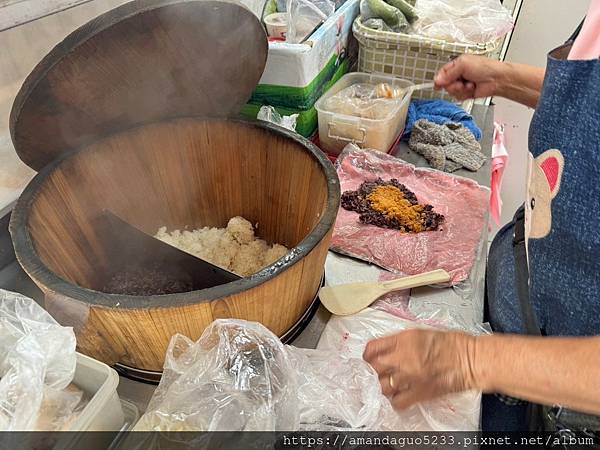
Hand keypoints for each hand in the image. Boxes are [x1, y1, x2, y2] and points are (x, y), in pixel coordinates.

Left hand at [363, 329, 479, 409]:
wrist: (471, 360)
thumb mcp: (421, 332)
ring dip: (384, 385)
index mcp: (404, 339)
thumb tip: (388, 347)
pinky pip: (397, 402)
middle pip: (374, 367)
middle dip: (374, 369)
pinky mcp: (419, 393)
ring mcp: (410, 377)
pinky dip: (396, 400)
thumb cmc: (453, 344)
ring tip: (390, 383)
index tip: (369, 356)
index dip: (368, 353)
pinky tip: (399, 395)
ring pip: (382, 386)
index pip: (373, 347)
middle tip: (378, 370)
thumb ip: (401, 340)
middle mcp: (403, 358)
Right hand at [434, 54, 507, 100]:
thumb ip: (448, 72)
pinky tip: (472, 89)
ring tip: (470, 84)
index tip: (439, 84)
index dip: (439, 79)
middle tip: (461, 82)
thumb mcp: (464, 64)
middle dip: (453, 85)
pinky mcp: (466, 94)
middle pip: (445, 84)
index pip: (442, 73)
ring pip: (451, 92)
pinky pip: (458, 97)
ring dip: (461, 89)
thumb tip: (437, 80)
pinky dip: (465, 94)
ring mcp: (462, 85)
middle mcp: (458, 75)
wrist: (497, 79)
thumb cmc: (486, 68)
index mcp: (457, 65)